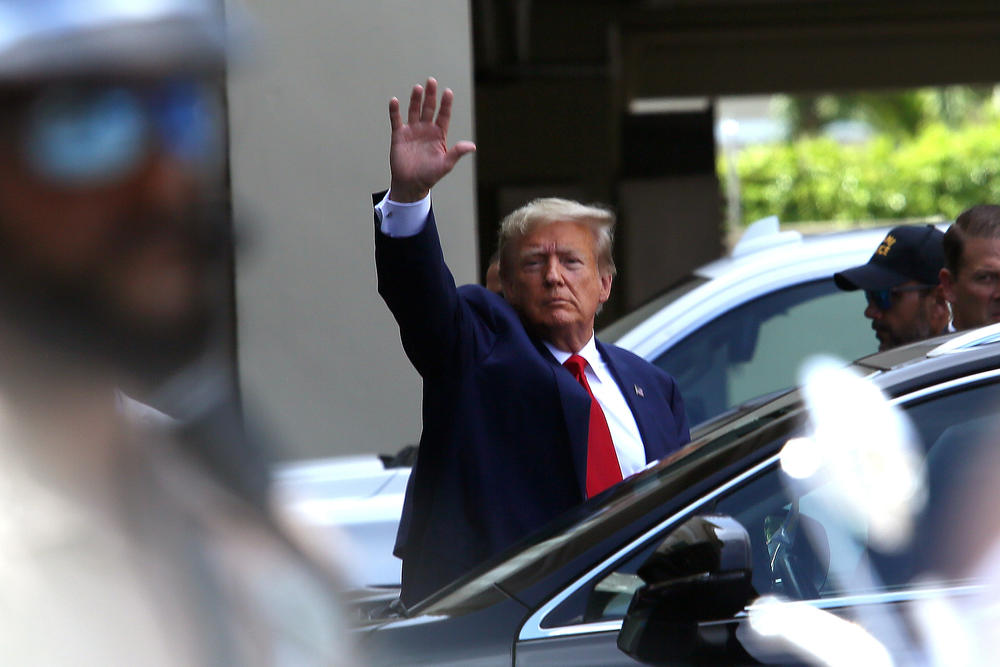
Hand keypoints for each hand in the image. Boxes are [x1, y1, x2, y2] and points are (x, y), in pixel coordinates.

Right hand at [388, 77, 475, 202]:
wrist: (411, 184)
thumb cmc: (430, 175)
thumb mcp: (445, 164)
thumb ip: (457, 153)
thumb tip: (472, 146)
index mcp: (439, 135)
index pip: (444, 115)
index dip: (446, 104)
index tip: (448, 92)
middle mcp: (426, 129)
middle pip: (429, 108)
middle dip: (431, 96)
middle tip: (432, 81)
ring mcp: (412, 131)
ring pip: (414, 110)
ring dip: (415, 99)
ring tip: (418, 88)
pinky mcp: (399, 135)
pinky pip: (396, 120)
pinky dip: (395, 111)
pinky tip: (395, 101)